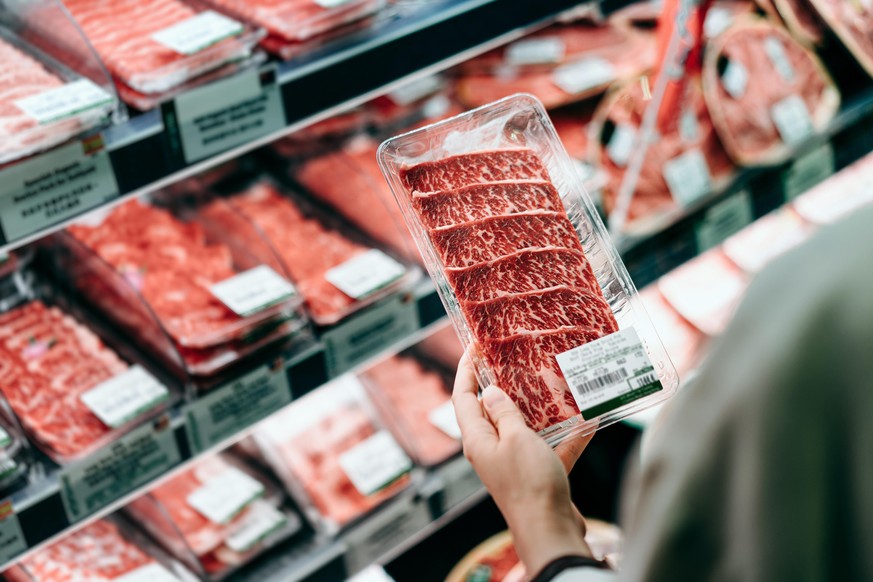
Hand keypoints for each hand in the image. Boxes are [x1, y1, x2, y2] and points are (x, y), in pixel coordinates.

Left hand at [452, 351, 594, 574]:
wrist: (550, 529)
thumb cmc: (528, 483)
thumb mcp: (515, 438)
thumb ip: (503, 413)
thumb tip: (489, 391)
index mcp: (477, 440)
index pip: (463, 397)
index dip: (465, 370)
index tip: (474, 346)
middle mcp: (491, 450)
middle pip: (491, 410)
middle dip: (502, 385)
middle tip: (515, 358)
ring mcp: (514, 463)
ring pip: (523, 428)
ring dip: (538, 409)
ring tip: (552, 382)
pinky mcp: (538, 474)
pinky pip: (551, 448)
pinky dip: (567, 436)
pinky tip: (588, 421)